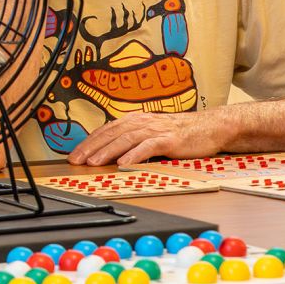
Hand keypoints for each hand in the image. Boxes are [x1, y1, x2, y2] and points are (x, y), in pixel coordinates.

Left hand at [67, 110, 227, 166]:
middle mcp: (143, 122)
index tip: (75, 155)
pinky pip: (149, 146)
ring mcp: (156, 130)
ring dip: (108, 151)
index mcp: (136, 120)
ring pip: (126, 139)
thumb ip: (132, 140)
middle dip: (91, 148)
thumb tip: (110, 154)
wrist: (210, 127)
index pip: (106, 131)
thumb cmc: (180, 133)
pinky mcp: (170, 139)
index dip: (89, 142)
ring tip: (94, 163)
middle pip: (111, 134)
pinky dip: (135, 154)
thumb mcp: (152, 134)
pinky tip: (124, 163)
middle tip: (76, 160)